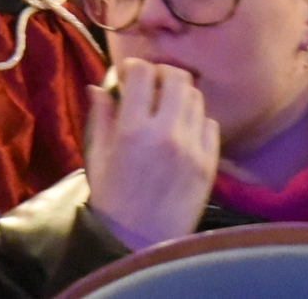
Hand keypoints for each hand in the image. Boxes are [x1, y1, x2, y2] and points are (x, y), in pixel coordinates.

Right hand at [84, 59, 218, 250]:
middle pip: (177, 77)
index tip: (129, 75)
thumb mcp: (97, 157)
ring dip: (179, 96)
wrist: (140, 242)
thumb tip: (98, 86)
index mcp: (132, 129)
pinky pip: (210, 124)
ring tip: (167, 109)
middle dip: (162, 74)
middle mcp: (165, 132)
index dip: (134, 67)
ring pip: (195, 98)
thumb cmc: (112, 199)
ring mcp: (192, 147)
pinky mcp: (209, 162)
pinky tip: (183, 132)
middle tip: (152, 86)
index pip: (142, 73)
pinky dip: (197, 121)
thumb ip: (101, 117)